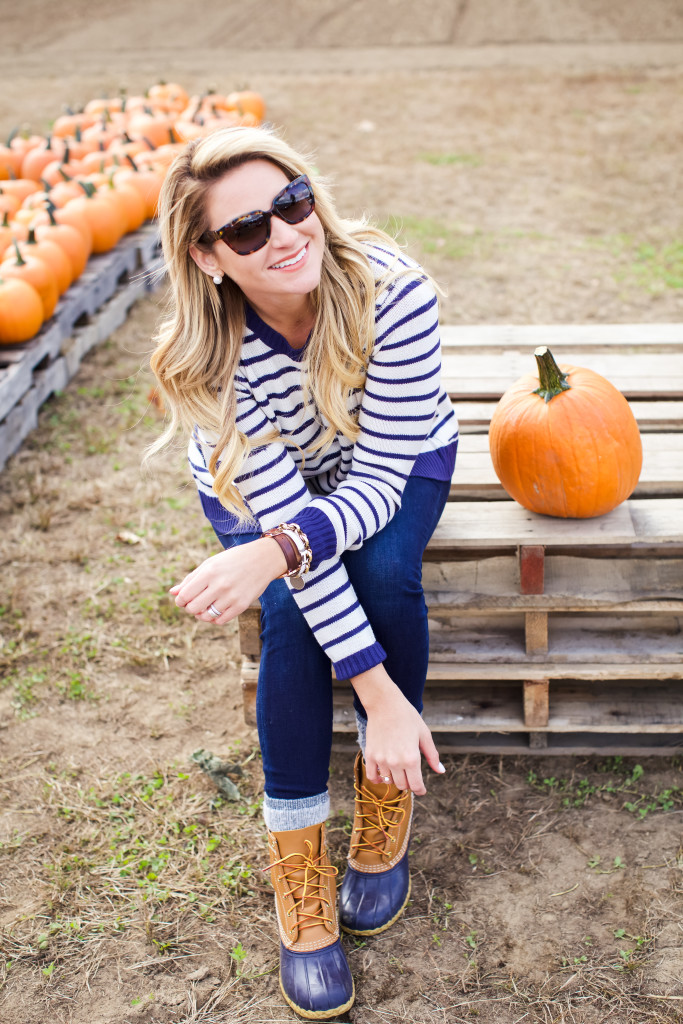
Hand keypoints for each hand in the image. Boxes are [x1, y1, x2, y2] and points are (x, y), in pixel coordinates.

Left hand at [169, 537, 286, 623]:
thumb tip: (173, 593)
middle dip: (190, 608)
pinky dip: (214, 618)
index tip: (182, 600)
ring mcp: (231, 596)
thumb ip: (191, 578)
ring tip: (205, 607)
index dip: (180, 600)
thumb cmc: (233, 559)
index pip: (185, 595)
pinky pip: (221, 620)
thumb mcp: (211, 563)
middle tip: (194, 603)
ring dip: (202, 614)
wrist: (263, 559)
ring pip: (206, 616)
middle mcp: (220, 585)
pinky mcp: (242, 605)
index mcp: (209, 572)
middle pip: (193, 608)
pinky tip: (216, 610)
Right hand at [350, 664, 444, 794]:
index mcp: (412, 759)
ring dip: (395, 778)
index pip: (416, 786)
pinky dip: (377, 779)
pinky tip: (382, 776)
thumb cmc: (408, 717)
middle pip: (403, 785)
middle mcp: (396, 762)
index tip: (421, 790)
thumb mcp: (424, 735)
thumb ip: (432, 755)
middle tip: (410, 775)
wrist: (385, 704)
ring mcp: (381, 760)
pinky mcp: (370, 755)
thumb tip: (440, 771)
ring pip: (389, 781)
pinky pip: (372, 776)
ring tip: (398, 769)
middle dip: (409, 783)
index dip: (421, 790)